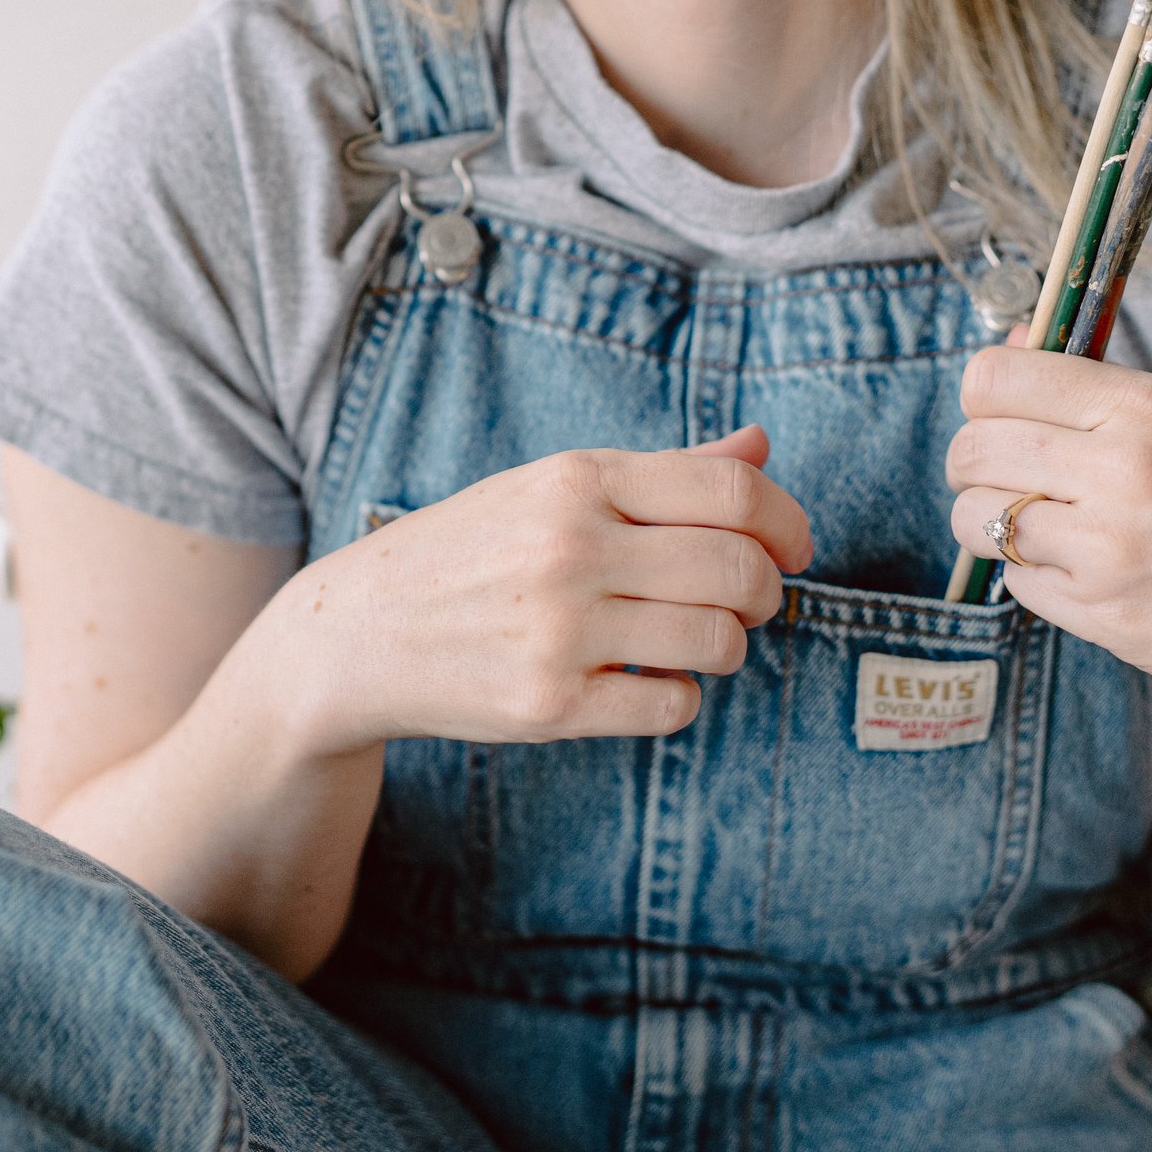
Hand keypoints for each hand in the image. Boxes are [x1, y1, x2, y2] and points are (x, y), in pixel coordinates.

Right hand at [253, 426, 813, 757]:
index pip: (732, 487)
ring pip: (718, 642)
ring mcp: (559, 629)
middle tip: (752, 603)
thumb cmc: (471, 553)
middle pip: (739, 568)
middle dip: (767, 592)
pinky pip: (673, 707)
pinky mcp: (549, 705)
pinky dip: (679, 697)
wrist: (357, 634)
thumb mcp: (553, 489)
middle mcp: (570, 546)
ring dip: (727, 647)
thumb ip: (663, 471)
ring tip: (695, 641)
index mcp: (577, 478)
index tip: (793, 548)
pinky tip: (645, 682)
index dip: (787, 521)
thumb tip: (760, 443)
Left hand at [944, 343, 1151, 749]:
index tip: (1005, 423)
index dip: (984, 404)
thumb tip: (1005, 356)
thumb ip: (1108, 394)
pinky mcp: (1106, 614)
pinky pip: (1016, 585)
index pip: (994, 379)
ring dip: (993, 529)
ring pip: (975, 520)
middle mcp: (1122, 467)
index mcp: (1147, 407)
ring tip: (1048, 535)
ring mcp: (1111, 545)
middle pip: (969, 449)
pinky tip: (1088, 579)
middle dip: (975, 470)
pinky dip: (1035, 582)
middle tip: (1013, 486)